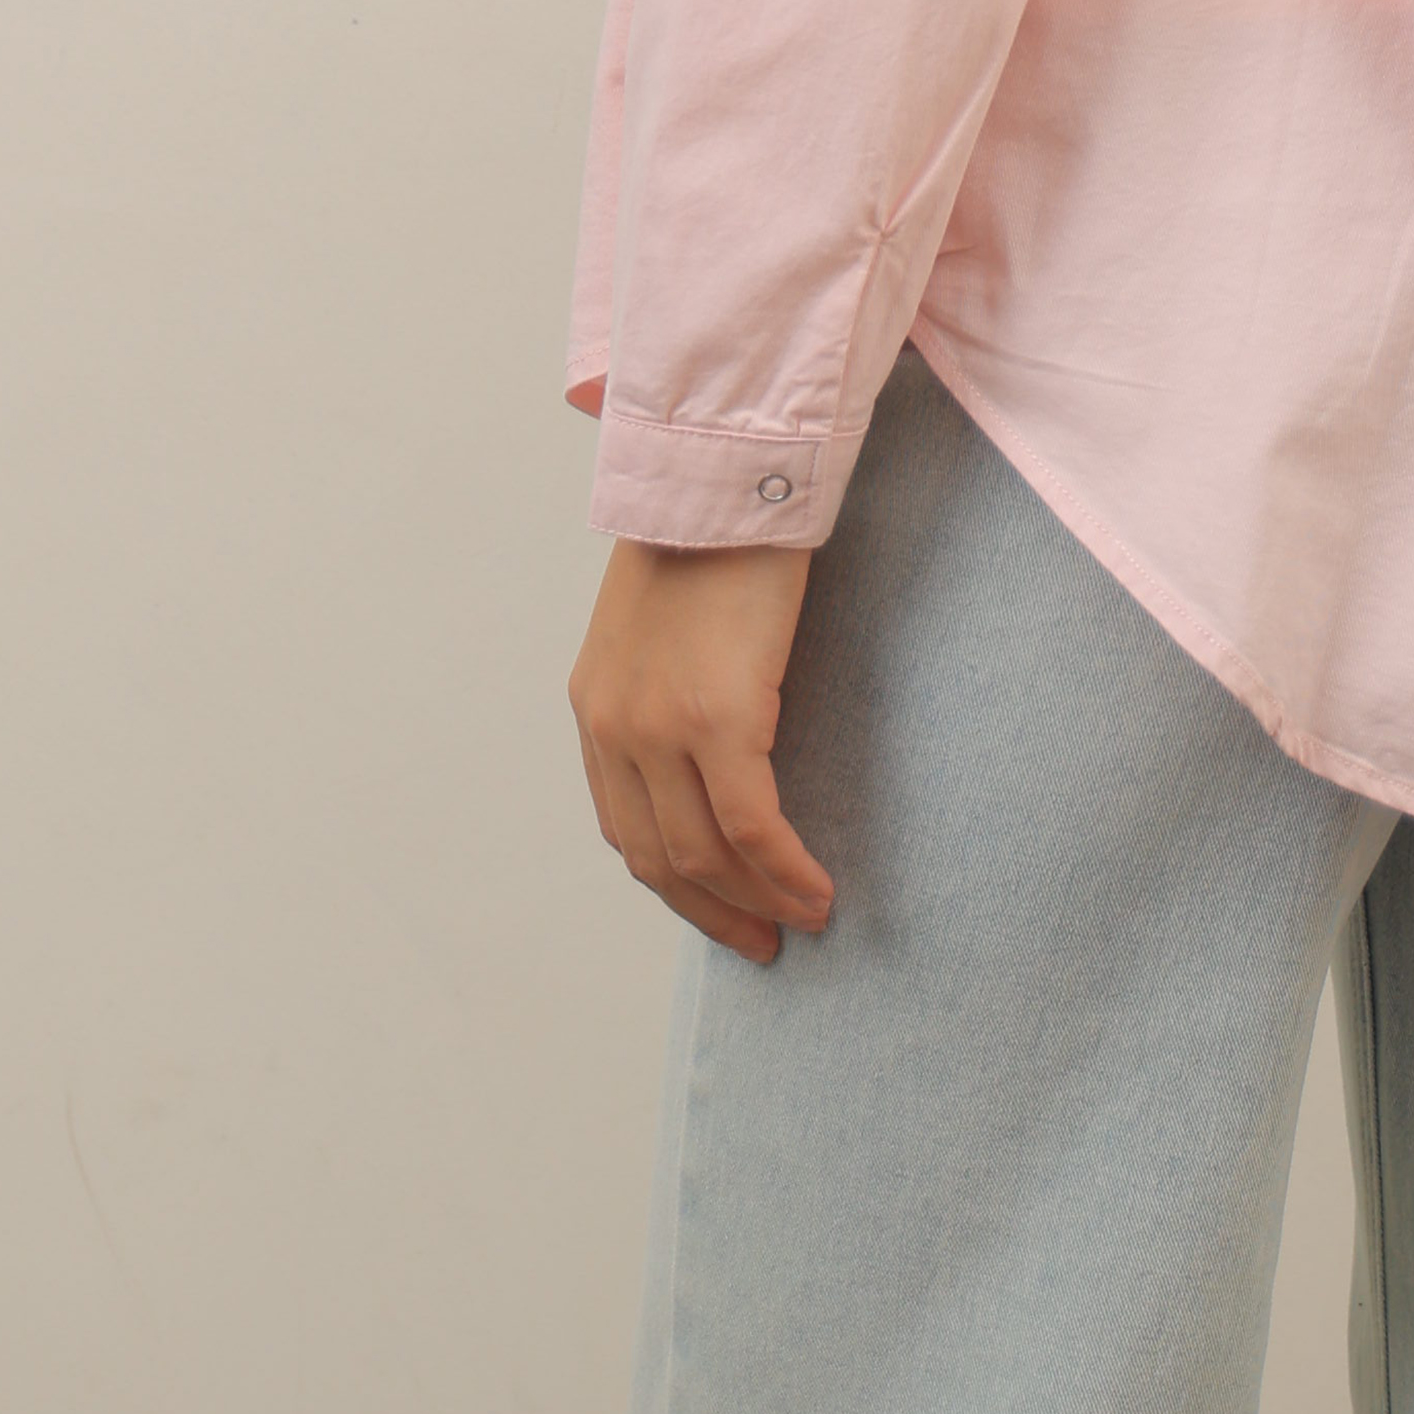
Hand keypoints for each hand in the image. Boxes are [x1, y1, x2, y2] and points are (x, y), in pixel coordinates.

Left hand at [569, 538, 835, 961]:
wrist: (730, 472)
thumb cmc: (716, 533)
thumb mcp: (665, 622)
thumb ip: (671, 686)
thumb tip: (721, 744)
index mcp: (596, 707)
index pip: (627, 827)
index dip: (676, 882)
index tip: (721, 907)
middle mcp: (614, 727)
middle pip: (659, 857)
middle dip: (713, 911)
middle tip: (764, 940)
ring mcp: (660, 727)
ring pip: (704, 854)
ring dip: (758, 900)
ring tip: (806, 918)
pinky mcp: (718, 717)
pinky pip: (751, 825)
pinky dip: (784, 869)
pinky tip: (816, 887)